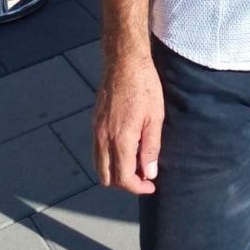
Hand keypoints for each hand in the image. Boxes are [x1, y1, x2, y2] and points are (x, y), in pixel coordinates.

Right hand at [93, 55, 164, 193]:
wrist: (124, 62)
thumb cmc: (144, 86)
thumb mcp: (155, 117)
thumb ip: (151, 148)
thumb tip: (150, 173)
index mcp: (120, 139)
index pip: (124, 178)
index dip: (138, 187)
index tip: (151, 185)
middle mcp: (103, 138)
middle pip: (107, 178)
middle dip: (124, 183)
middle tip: (143, 176)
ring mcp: (96, 130)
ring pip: (99, 166)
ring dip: (115, 172)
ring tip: (136, 163)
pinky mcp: (95, 122)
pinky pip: (97, 151)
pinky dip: (109, 158)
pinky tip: (126, 148)